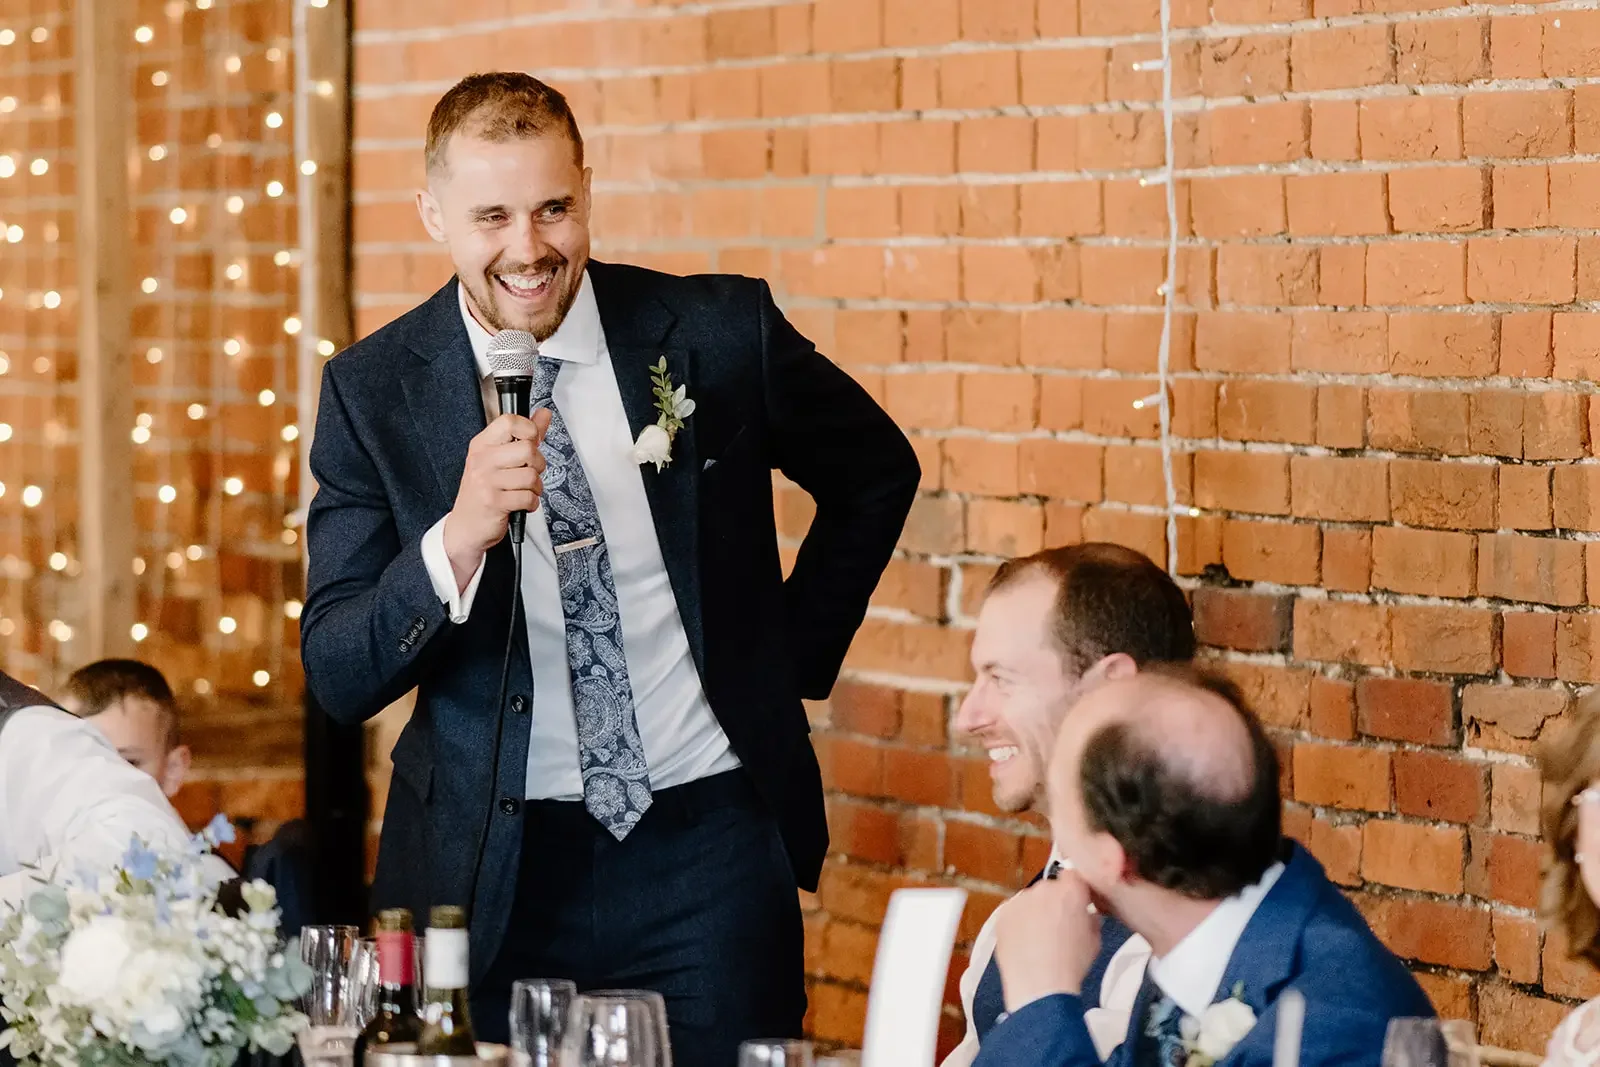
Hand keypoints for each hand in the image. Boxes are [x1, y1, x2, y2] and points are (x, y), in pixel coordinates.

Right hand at [442, 410, 552, 587]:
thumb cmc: (484, 491)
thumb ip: (524, 435)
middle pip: (528, 449)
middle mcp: (482, 460)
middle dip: (537, 464)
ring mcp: (486, 481)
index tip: (530, 442)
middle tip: (529, 473)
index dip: (529, 431)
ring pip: (531, 475)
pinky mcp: (494, 502)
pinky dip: (531, 503)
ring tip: (524, 491)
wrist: (465, 526)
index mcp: (482, 445)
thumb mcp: (499, 459)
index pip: (510, 422)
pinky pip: (528, 497)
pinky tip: (521, 503)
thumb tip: (543, 414)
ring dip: (535, 487)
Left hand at [993, 868, 1102, 1011]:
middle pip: (1050, 888)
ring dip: (1034, 912)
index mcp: (1071, 891)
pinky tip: (1022, 943)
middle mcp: (1044, 888)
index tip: (1075, 906)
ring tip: (1037, 939)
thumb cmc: (1072, 964)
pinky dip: (1017, 924)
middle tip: (1056, 926)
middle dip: (1053, 903)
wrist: (1040, 985)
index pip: (1073, 876)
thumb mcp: (1095, 941)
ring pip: (1030, 901)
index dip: (1075, 891)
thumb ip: (1090, 919)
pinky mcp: (1002, 914)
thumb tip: (1085, 915)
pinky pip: (1013, 913)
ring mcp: (1020, 900)